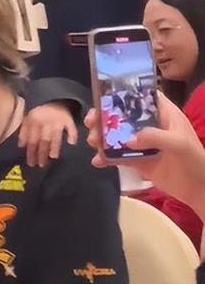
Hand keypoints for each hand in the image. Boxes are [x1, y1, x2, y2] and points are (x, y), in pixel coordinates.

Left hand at [19, 102, 77, 166]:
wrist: (53, 99)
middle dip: (41, 153)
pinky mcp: (68, 119)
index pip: (32, 139)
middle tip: (41, 165)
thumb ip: (24, 132)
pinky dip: (72, 134)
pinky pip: (71, 127)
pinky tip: (71, 142)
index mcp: (33, 120)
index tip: (31, 163)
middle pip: (43, 140)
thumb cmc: (39, 113)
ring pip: (55, 135)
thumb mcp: (28, 119)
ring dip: (54, 146)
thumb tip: (21, 145)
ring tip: (53, 156)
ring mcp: (57, 120)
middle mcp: (45, 121)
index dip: (31, 152)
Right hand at [85, 93, 204, 216]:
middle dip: (103, 116)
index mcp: (162, 113)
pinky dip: (105, 158)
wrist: (200, 191)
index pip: (141, 95)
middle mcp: (149, 124)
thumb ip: (156, 137)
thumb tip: (129, 139)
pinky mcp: (137, 160)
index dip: (123, 93)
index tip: (103, 95)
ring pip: (115, 134)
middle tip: (91, 122)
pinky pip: (117, 156)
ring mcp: (142, 143)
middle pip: (121, 114)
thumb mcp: (179, 143)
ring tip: (92, 142)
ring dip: (100, 137)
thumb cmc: (195, 160)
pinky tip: (97, 161)